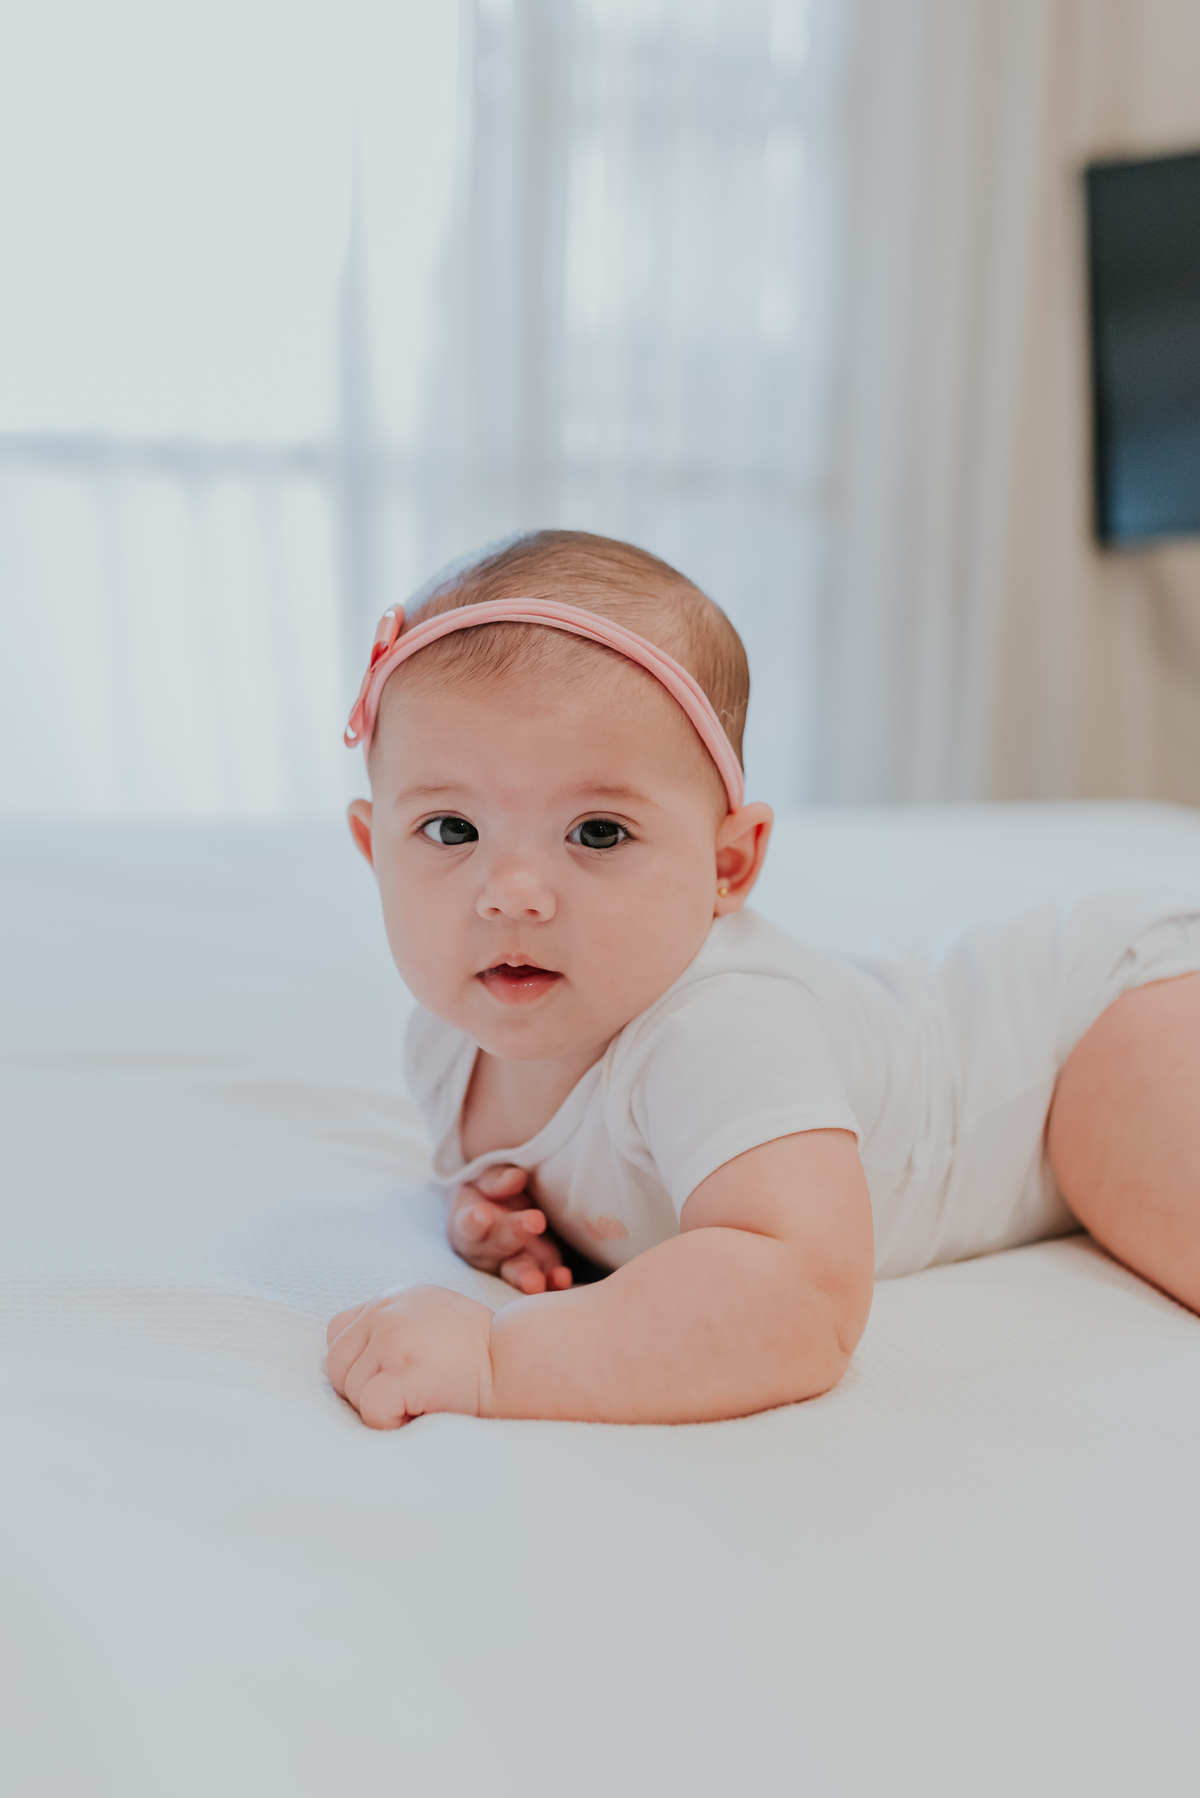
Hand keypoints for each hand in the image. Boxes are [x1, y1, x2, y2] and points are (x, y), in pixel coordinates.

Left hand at [326, 1285, 494, 1429]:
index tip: (390, 1375)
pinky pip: (370, 1410)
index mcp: (392, 1298)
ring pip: (350, 1389)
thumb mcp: (433, 1317)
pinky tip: (420, 1412)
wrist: (518, 1360)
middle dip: (364, 1389)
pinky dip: (389, 1423)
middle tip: (408, 1393)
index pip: (338, 1332)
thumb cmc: (481, 1351)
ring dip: (380, 1406)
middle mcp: (386, 1310)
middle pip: (336, 1364)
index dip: (358, 1362)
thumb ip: (394, 1326)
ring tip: (422, 1397)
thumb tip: (356, 1363)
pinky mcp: (402, 1370)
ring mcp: (392, 1338)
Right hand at [447, 1164, 572, 1294]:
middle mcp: (485, 1250)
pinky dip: (552, 1279)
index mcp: (467, 1223)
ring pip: (516, 1271)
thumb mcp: (487, 1178)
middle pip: (497, 1246)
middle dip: (514, 1235)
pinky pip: (542, 1278)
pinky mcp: (535, 1269)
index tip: (483, 1213)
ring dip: (527, 1275)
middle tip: (535, 1221)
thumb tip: (516, 1177)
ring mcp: (509, 1263)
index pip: (468, 1224)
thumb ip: (498, 1179)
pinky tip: (562, 1280)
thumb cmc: (489, 1191)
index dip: (474, 1220)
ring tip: (537, 1281)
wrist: (501, 1209)